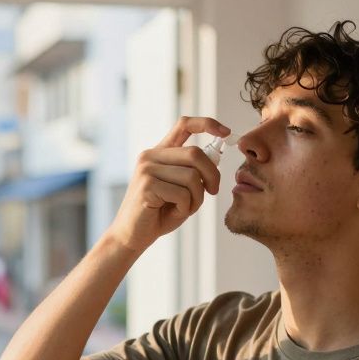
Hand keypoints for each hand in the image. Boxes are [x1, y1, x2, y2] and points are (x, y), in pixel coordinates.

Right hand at [106, 116, 228, 253]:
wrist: (132, 235)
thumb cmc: (159, 213)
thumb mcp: (181, 188)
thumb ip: (194, 172)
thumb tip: (216, 157)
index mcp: (160, 152)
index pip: (184, 124)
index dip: (207, 124)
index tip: (226, 132)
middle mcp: (151, 156)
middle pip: (195, 153)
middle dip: (212, 175)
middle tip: (213, 191)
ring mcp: (147, 169)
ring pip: (192, 177)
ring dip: (198, 198)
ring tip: (187, 208)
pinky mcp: (147, 186)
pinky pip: (182, 194)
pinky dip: (187, 207)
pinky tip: (176, 212)